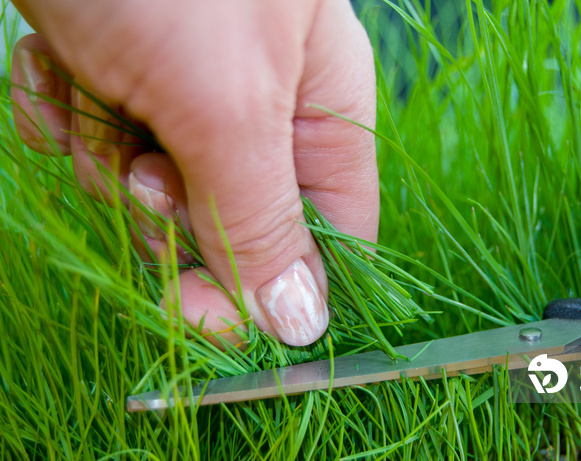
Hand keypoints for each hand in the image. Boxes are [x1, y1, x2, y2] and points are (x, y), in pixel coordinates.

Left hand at [10, 0, 378, 346]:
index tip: (208, 314)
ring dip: (109, 160)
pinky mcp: (124, 74)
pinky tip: (56, 70)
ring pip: (155, 191)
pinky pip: (99, 142)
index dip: (277, 289)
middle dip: (173, 215)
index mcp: (319, 109)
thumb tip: (301, 322)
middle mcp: (262, 106)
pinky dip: (67, 120)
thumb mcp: (224, 103)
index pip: (331, 237)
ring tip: (96, 91)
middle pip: (232, 224)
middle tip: (141, 170)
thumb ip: (263, 220)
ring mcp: (189, 90)